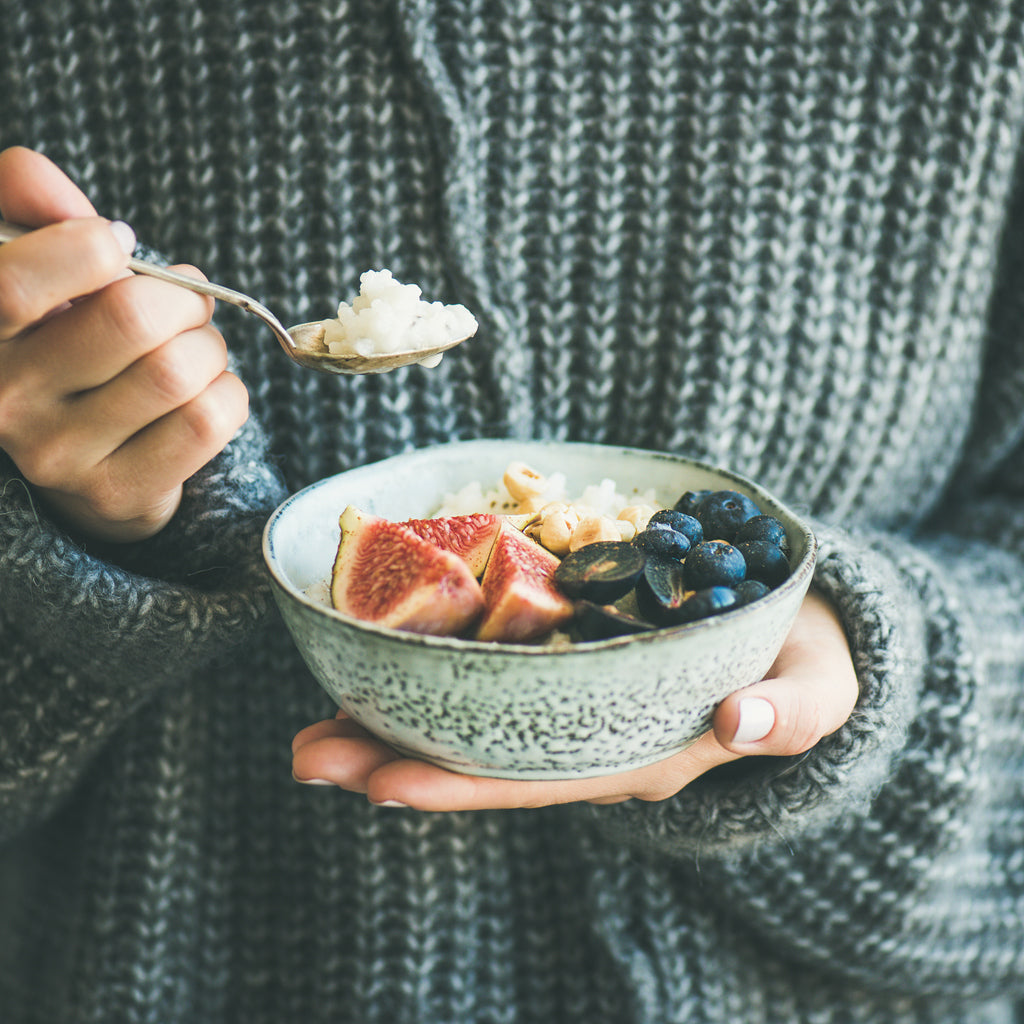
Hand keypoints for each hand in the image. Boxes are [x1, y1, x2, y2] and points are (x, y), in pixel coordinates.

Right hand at [0, 146, 248, 541]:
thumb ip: (31, 209)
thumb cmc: (68, 343)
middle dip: (182, 299)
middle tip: (185, 306)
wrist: (88, 459)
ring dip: (210, 348)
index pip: (17, 283)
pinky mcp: (118, 493)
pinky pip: (208, 421)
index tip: (120, 247)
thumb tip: (39, 176)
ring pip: (179, 371)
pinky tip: (207, 392)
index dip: (90, 249)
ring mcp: (59, 457)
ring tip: (196, 351)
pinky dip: (229, 393)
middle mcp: (5, 400)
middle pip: (131, 318)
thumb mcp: (38, 269)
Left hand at [291, 590, 858, 809]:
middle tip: (305, 754)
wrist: (798, 637)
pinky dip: (432, 677)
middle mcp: (594, 741)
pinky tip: (378, 667)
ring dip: (393, 724)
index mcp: (642, 754)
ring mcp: (576, 706)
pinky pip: (492, 682)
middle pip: (484, 761)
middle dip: (394, 763)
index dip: (462, 784)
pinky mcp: (570, 666)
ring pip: (474, 726)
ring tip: (312, 724)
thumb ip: (793, 710)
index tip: (380, 785)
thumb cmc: (806, 665)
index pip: (539, 780)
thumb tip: (747, 722)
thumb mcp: (819, 687)